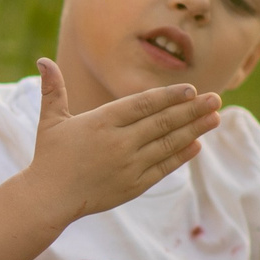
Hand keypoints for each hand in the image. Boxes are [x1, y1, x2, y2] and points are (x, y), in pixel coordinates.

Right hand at [25, 57, 219, 223]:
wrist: (49, 199)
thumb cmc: (50, 156)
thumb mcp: (50, 121)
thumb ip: (52, 90)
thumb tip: (43, 60)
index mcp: (101, 122)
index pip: (143, 105)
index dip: (169, 96)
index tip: (191, 89)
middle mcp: (119, 143)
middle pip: (162, 122)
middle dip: (192, 109)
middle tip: (216, 99)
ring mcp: (128, 165)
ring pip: (168, 144)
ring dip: (195, 130)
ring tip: (215, 118)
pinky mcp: (133, 185)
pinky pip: (163, 167)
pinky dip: (181, 155)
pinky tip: (197, 144)